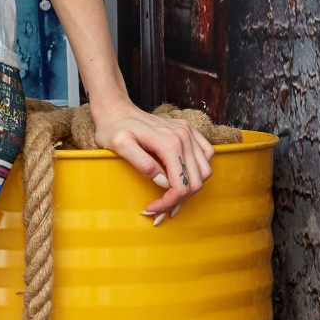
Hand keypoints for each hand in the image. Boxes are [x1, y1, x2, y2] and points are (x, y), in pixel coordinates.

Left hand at [91, 97, 213, 221]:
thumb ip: (142, 163)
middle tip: (158, 209)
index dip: (168, 202)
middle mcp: (184, 136)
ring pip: (204, 171)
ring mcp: (188, 132)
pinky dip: (198, 171)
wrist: (117, 111)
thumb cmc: (114, 129)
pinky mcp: (189, 131)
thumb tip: (163, 182)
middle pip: (195, 181)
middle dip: (178, 200)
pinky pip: (206, 155)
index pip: (180, 184)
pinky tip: (181, 178)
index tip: (152, 208)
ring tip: (170, 197)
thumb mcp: (120, 146)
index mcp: (169, 142)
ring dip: (190, 189)